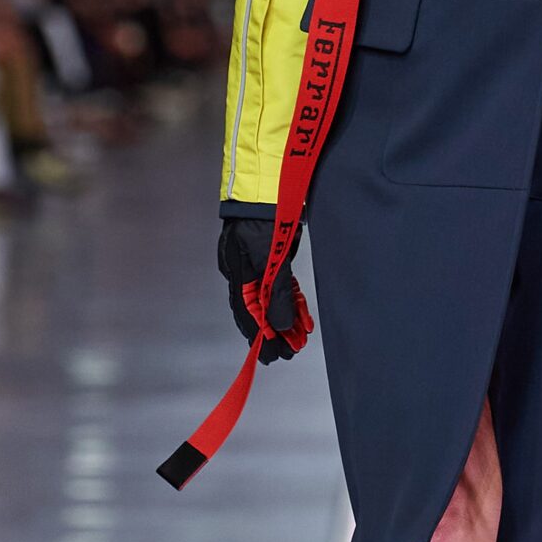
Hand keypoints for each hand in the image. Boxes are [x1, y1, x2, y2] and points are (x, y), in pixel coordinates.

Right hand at [217, 212, 305, 363]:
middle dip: (277, 333)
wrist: (271, 186)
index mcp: (238, 274)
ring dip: (288, 320)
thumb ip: (276, 292)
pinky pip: (284, 288)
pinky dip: (294, 303)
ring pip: (275, 301)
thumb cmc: (262, 217)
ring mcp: (262, 267)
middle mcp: (247, 274)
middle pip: (262, 311)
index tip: (272, 355)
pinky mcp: (276, 259)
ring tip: (301, 340)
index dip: (260, 336)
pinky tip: (303, 318)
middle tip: (292, 352)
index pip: (248, 314)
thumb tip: (279, 326)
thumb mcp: (271, 256)